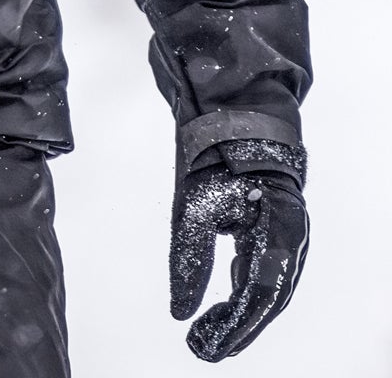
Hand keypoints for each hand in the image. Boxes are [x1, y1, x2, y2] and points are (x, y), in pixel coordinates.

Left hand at [170, 152, 308, 361]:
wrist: (232, 122)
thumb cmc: (214, 161)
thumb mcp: (194, 208)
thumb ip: (188, 261)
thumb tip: (179, 312)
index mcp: (280, 230)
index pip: (261, 293)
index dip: (236, 326)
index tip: (207, 346)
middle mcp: (292, 240)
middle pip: (268, 299)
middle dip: (237, 329)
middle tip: (203, 350)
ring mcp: (287, 238)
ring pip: (268, 291)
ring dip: (241, 318)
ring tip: (208, 338)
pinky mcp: (275, 235)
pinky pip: (264, 274)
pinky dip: (243, 296)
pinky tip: (222, 311)